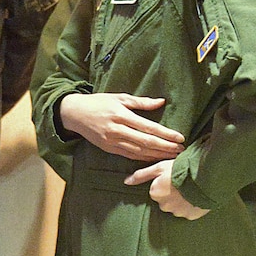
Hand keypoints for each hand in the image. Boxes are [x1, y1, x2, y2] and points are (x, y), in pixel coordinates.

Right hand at [58, 93, 185, 160]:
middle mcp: (117, 130)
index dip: (166, 134)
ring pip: (139, 151)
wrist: (74, 114)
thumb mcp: (119, 97)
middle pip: (146, 142)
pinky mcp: (108, 148)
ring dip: (157, 155)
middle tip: (181, 150)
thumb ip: (141, 102)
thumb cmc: (98, 102)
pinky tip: (155, 158)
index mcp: (121, 115)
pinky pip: (129, 155)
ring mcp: (112, 141)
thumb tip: (161, 102)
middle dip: (165, 147)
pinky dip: (144, 158)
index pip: (148, 127)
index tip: (180, 137)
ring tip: (172, 156)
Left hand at [125, 159, 207, 217]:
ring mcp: (178, 212)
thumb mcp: (159, 167)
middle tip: (182, 183)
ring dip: (182, 200)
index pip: (156, 191)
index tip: (173, 178)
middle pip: (166, 200)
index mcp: (155, 193)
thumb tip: (126, 181)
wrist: (205, 176)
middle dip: (172, 193)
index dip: (165, 183)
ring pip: (177, 207)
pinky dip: (191, 206)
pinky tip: (196, 196)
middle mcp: (164, 206)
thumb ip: (141, 175)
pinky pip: (189, 212)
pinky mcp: (190, 216)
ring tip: (191, 189)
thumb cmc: (181, 169)